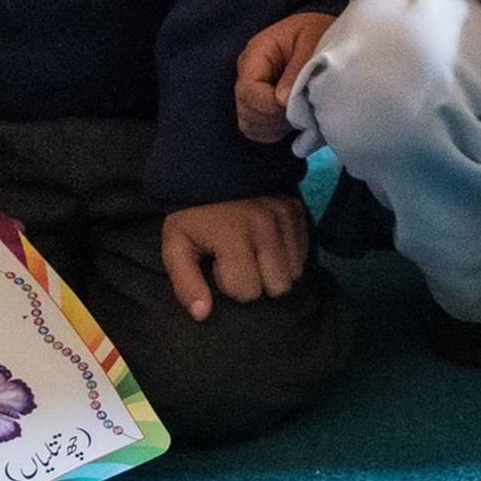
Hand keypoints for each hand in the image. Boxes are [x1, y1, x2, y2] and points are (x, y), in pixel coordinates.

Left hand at [159, 195, 309, 320]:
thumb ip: (186, 283)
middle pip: (278, 285)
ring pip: (295, 271)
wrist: (214, 165)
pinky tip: (270, 245)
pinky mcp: (298, 209)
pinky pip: (304, 251)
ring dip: (276, 270)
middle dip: (258, 282)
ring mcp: (286, 217)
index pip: (248, 291)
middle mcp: (266, 227)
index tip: (219, 266)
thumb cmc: (193, 212)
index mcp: (233, 238)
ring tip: (256, 254)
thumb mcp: (176, 246)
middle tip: (241, 263)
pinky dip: (289, 255)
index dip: (230, 285)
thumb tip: (203, 315)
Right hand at [236, 12, 333, 143]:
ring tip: (299, 115)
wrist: (323, 33)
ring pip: (248, 121)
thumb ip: (298, 68)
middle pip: (245, 107)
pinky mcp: (259, 103)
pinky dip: (272, 131)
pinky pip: (255, 128)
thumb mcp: (313, 40)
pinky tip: (292, 122)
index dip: (267, 105)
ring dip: (273, 126)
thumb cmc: (319, 32)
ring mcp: (252, 88)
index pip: (248, 89)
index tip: (292, 108)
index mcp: (257, 51)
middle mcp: (248, 71)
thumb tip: (281, 101)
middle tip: (301, 112)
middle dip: (272, 117)